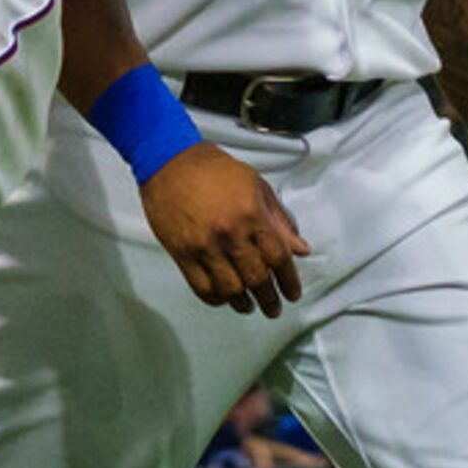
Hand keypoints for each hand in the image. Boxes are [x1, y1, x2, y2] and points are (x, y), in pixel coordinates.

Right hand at [137, 143, 308, 316]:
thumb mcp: (256, 185)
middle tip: (274, 307)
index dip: (289, 281)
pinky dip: (216, 299)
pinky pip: (202, 287)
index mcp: (251, 215)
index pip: (278, 258)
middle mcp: (229, 233)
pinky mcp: (182, 253)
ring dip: (244, 303)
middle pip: (257, 279)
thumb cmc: (212, 169)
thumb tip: (299, 248)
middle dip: (270, 299)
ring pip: (231, 289)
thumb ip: (279, 220)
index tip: (292, 293)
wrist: (168, 160)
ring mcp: (204, 246)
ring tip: (249, 305)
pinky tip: (224, 298)